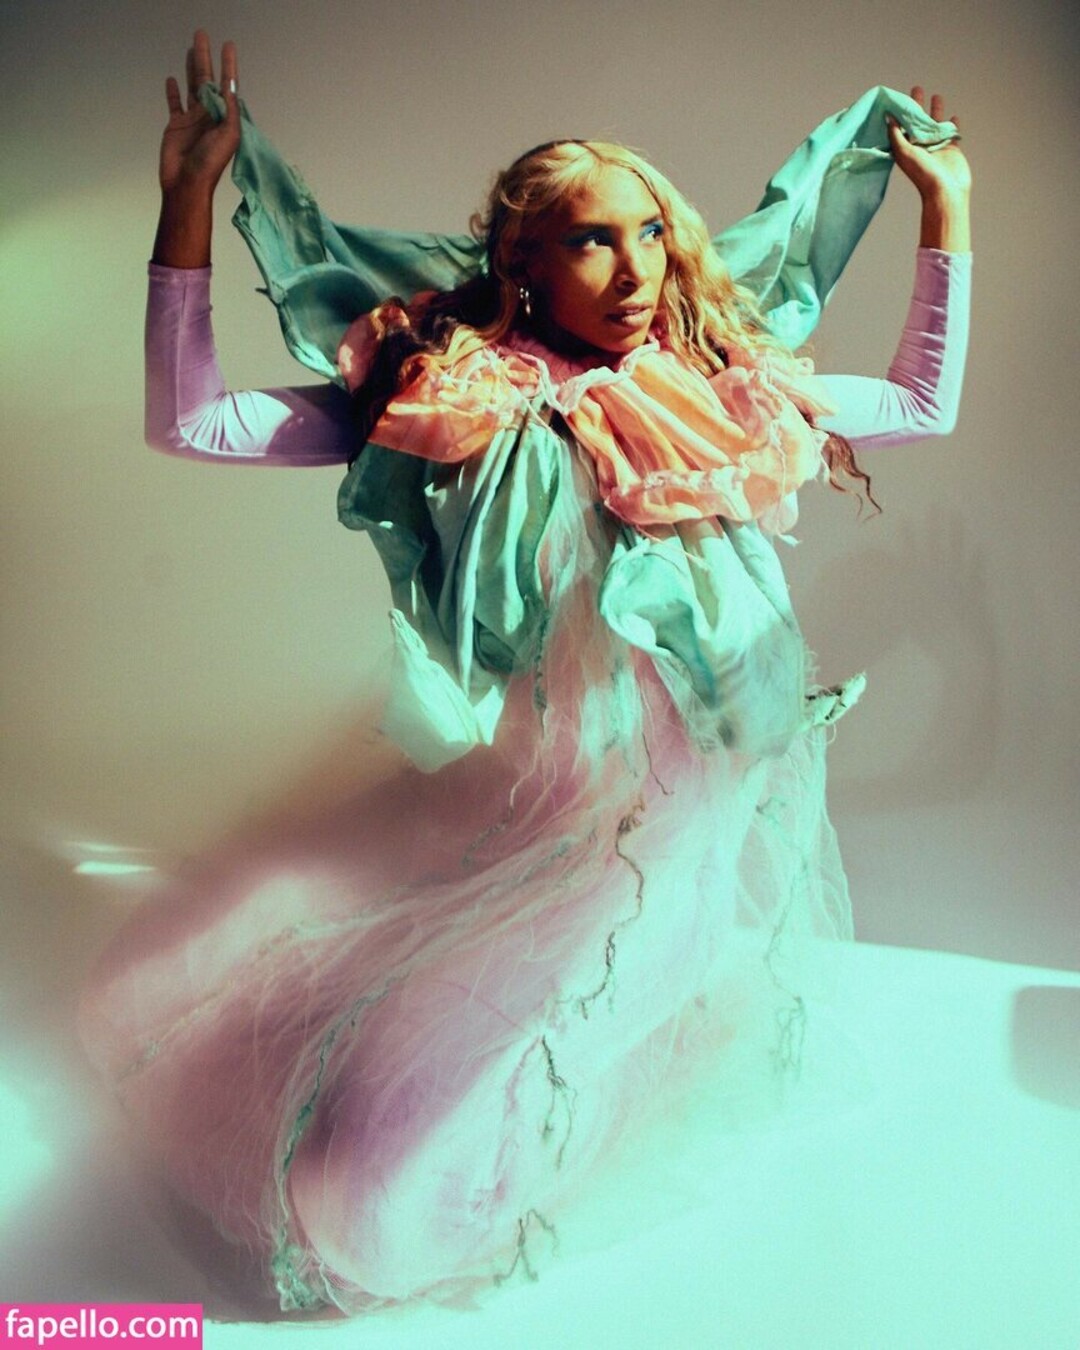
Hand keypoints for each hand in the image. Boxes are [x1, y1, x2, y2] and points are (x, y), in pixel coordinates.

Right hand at [159, 30, 239, 197]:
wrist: (187, 183)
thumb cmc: (210, 163)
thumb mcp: (229, 136)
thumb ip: (230, 111)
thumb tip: (230, 88)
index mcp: (225, 117)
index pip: (227, 85)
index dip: (228, 65)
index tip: (228, 46)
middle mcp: (210, 115)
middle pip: (207, 79)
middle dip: (205, 57)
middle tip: (202, 35)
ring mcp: (192, 119)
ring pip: (191, 87)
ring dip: (190, 68)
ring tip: (191, 49)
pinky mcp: (176, 125)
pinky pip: (174, 104)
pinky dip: (173, 92)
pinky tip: (172, 79)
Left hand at [888, 87, 971, 202]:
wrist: (945, 190)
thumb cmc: (923, 174)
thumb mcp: (904, 153)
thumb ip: (895, 135)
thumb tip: (888, 117)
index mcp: (907, 148)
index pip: (902, 125)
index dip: (900, 111)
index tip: (898, 96)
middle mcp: (920, 147)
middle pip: (918, 121)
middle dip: (917, 105)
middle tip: (917, 89)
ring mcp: (936, 147)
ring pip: (935, 124)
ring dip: (936, 110)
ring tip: (936, 96)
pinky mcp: (950, 149)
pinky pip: (951, 132)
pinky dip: (952, 124)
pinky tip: (953, 116)